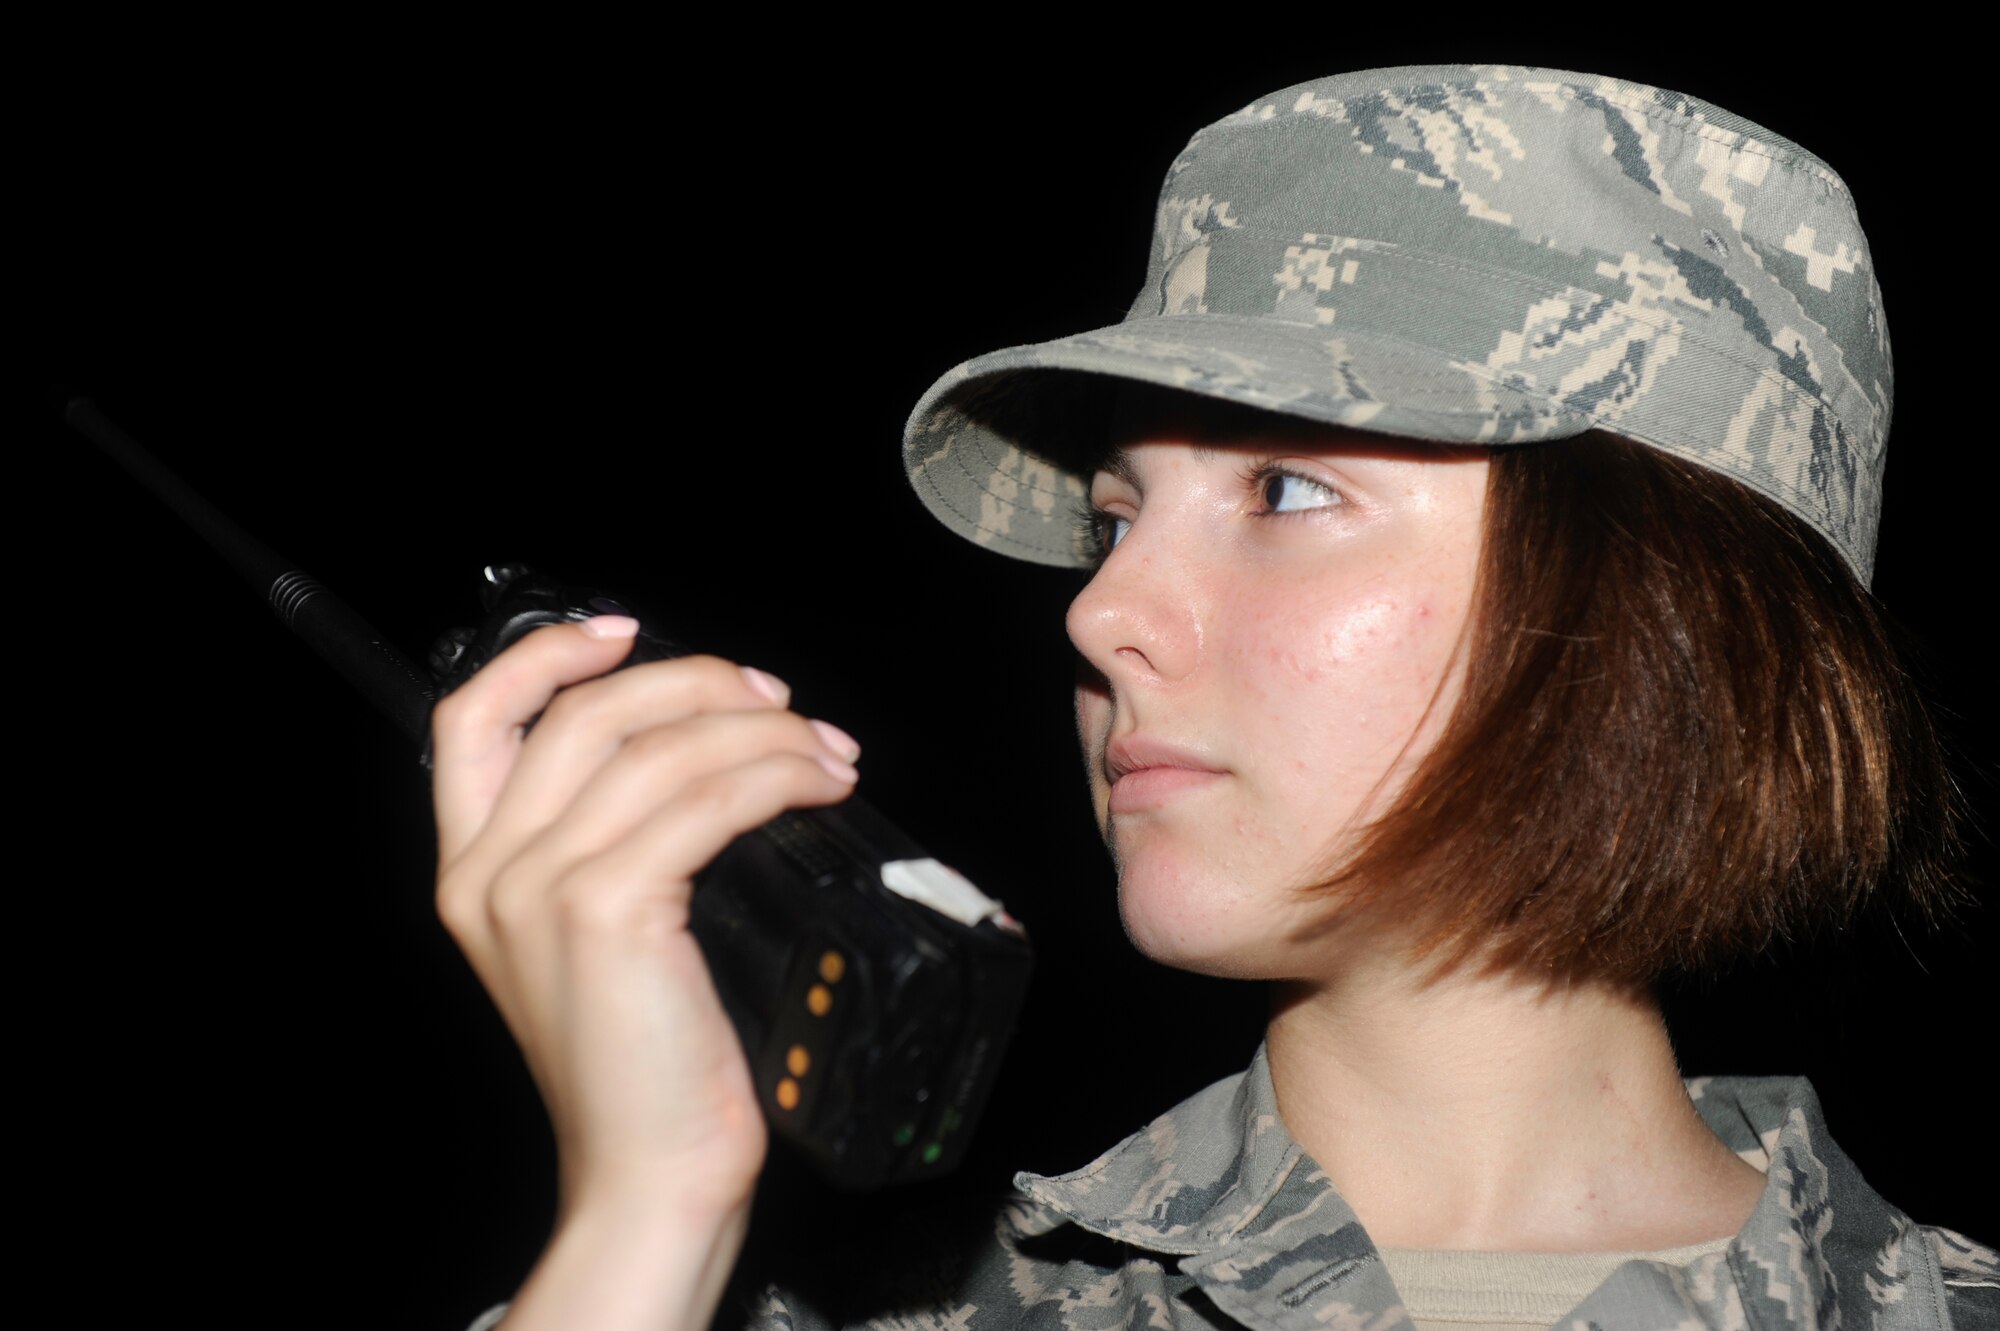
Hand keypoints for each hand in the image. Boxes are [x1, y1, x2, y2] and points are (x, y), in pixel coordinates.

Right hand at [430, 616, 862, 1219]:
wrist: (649, 1171)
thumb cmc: (645, 1065)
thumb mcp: (596, 942)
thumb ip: (611, 844)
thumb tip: (705, 748)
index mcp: (473, 873)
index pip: (472, 720)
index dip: (546, 654)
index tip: (622, 631)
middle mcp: (489, 873)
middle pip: (586, 712)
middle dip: (697, 684)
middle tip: (778, 703)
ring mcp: (539, 889)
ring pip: (658, 747)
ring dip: (760, 732)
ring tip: (824, 750)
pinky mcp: (605, 910)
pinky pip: (707, 799)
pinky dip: (776, 776)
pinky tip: (818, 787)